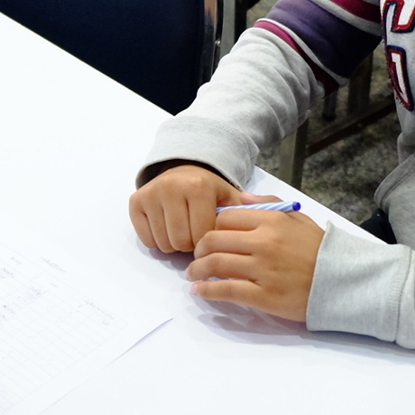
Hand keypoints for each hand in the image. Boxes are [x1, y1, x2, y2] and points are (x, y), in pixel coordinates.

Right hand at [130, 164, 281, 252]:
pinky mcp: (135, 203)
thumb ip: (251, 208)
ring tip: (182, 229)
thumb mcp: (230, 196)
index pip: (204, 235)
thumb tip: (278, 215)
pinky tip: (166, 226)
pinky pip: (146, 239)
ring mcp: (151, 194)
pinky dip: (157, 240)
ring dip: (175, 244)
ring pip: (164, 244)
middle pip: (182, 242)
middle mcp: (172, 186)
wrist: (182, 169)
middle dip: (192, 244)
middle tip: (195, 232)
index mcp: (199, 186)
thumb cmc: (209, 190)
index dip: (211, 241)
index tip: (213, 233)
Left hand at [186, 207, 324, 320]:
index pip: (224, 218)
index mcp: (271, 221)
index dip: (210, 227)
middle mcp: (264, 242)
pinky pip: (226, 291)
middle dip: (198, 249)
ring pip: (215, 264)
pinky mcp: (264, 296)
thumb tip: (240, 196)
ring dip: (197, 270)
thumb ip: (268, 204)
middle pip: (214, 240)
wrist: (344, 282)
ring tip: (193, 275)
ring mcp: (263, 270)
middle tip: (195, 257)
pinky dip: (207, 291)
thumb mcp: (298, 218)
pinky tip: (199, 292)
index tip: (206, 236)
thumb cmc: (320, 251)